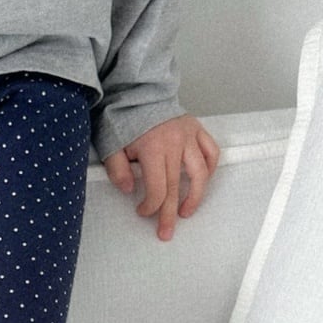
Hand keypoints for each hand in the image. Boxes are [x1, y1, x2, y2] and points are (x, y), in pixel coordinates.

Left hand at [103, 114, 219, 241]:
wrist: (136, 90)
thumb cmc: (122, 118)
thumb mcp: (111, 144)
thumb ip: (117, 169)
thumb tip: (129, 190)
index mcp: (153, 148)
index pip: (158, 188)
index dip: (151, 206)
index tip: (143, 212)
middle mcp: (175, 143)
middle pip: (176, 186)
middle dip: (170, 213)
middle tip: (166, 232)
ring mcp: (189, 136)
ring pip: (200, 172)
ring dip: (195, 196)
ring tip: (187, 211)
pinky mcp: (197, 128)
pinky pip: (211, 152)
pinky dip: (209, 168)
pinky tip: (201, 181)